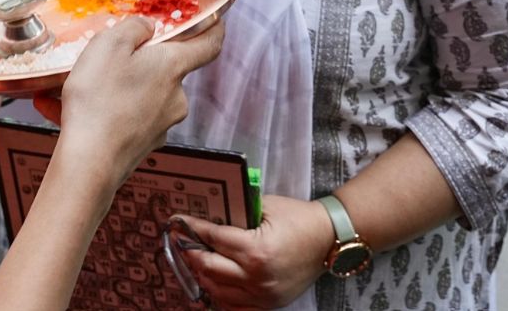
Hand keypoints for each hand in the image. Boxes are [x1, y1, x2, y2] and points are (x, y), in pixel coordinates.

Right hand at [45, 17, 225, 185]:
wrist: (90, 162)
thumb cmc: (98, 101)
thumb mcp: (107, 45)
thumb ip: (133, 27)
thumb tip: (148, 27)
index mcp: (172, 66)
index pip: (210, 44)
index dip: (214, 28)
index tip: (213, 19)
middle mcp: (177, 96)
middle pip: (172, 70)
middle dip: (149, 62)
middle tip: (116, 58)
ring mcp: (164, 124)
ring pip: (152, 95)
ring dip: (131, 87)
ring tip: (96, 89)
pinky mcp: (148, 143)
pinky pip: (138, 118)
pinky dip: (122, 111)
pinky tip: (96, 112)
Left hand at [176, 195, 335, 310]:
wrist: (330, 240)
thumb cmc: (299, 218)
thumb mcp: (266, 206)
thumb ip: (238, 212)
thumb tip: (210, 215)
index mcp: (256, 250)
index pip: (213, 239)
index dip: (192, 229)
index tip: (177, 223)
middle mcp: (256, 277)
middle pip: (209, 268)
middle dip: (191, 252)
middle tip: (181, 241)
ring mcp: (262, 295)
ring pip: (217, 290)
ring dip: (202, 275)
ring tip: (195, 260)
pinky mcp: (269, 304)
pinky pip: (235, 307)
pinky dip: (220, 295)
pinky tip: (213, 282)